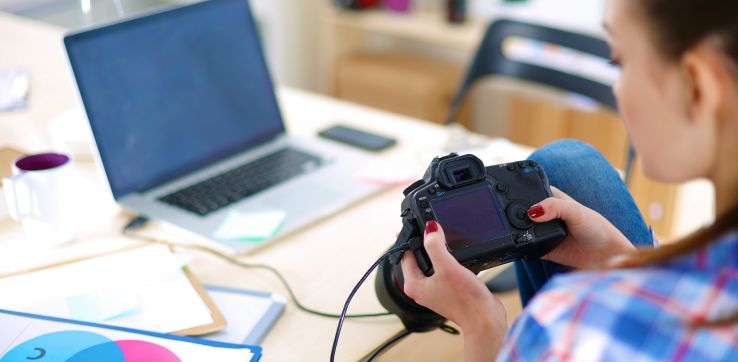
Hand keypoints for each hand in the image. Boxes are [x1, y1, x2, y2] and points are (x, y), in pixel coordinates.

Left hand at [401, 221, 506, 361]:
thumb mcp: (447, 267)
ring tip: (445, 237)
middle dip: (425, 243)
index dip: (410, 238)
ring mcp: (436, 289)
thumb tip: (430, 228)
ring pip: (433, 262)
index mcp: (414, 285)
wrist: (485, 319)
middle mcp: (422, 288)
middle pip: (418, 257)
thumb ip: (435, 245)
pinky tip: (457, 252)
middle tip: (433, 228)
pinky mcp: (450, 289)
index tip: (418, 224)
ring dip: (439, 251)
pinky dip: (449, 259)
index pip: (405, 255)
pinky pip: (445, 269)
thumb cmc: (465, 300)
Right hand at [528, 187, 635, 268]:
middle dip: (520, 215)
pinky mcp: (542, 249)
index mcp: (554, 200)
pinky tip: (524, 245)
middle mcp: (546, 216)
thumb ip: (555, 206)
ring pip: (523, 230)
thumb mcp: (577, 210)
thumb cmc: (597, 229)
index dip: (523, 193)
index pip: (532, 192)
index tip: (514, 197)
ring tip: (524, 231)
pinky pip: (526, 248)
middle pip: (525, 212)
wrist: (605, 256)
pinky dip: (523, 247)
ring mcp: (543, 233)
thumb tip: (533, 212)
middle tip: (524, 218)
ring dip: (519, 231)